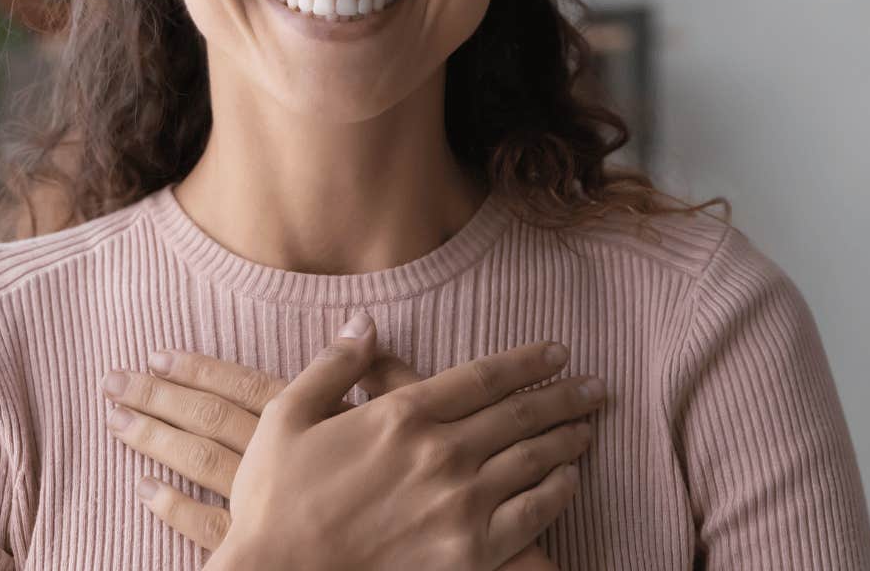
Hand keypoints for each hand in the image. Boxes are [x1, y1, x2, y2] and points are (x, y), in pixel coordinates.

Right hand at [99, 314, 602, 567]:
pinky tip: (569, 482)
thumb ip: (333, 365)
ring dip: (567, 439)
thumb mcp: (286, 416)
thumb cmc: (274, 501)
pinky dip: (557, 494)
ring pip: (532, 461)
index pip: (483, 377)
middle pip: (520, 414)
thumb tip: (366, 322)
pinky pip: (530, 516)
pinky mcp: (469, 553)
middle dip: (563, 396)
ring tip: (589, 426)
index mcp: (401, 415)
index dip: (527, 362)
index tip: (557, 352)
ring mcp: (460, 505)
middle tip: (595, 387)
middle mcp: (441, 454)